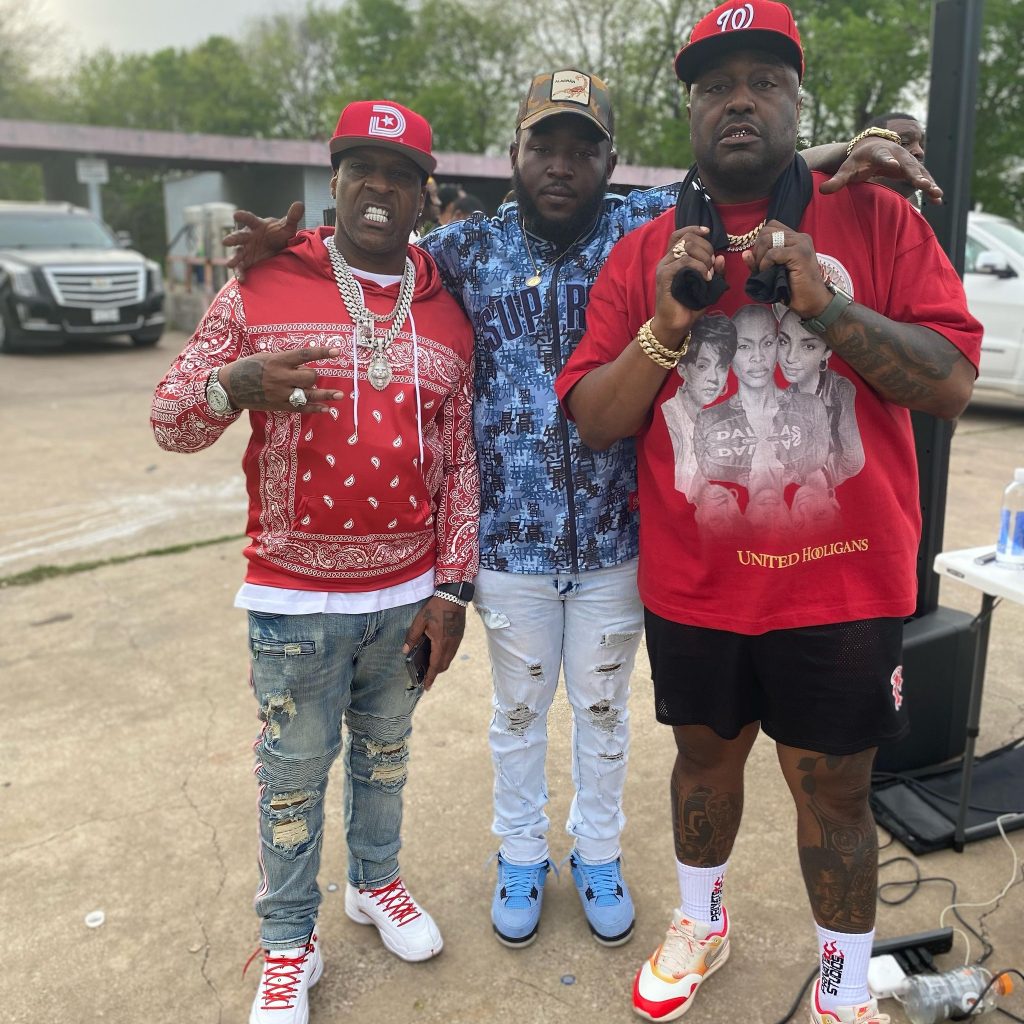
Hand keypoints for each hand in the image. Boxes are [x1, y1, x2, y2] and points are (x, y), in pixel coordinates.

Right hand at [221, 345, 341, 412]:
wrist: (230, 387)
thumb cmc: (248, 367)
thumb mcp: (265, 357)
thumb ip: (285, 361)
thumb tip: (305, 365)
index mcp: (277, 361)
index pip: (304, 355)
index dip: (321, 353)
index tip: (337, 352)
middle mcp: (280, 377)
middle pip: (309, 377)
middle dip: (314, 376)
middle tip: (310, 376)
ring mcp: (280, 393)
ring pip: (308, 394)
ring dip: (326, 395)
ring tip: (340, 395)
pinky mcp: (279, 405)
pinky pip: (301, 408)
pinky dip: (315, 409)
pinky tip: (326, 409)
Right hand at [223, 201, 304, 281]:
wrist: (279, 248)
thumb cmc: (280, 234)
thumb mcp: (287, 227)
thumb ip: (292, 217)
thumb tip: (299, 204)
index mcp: (256, 226)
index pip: (249, 219)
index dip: (243, 217)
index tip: (236, 215)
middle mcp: (248, 237)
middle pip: (239, 237)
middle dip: (232, 239)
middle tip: (226, 241)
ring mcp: (246, 250)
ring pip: (237, 253)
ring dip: (233, 258)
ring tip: (230, 264)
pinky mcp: (247, 261)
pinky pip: (242, 267)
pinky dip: (240, 273)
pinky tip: (242, 279)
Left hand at [402, 596, 465, 690]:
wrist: (454, 596)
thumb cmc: (436, 607)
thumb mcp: (420, 620)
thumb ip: (412, 636)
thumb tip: (405, 650)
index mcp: (441, 643)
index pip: (435, 665)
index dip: (431, 677)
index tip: (427, 687)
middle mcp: (451, 645)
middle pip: (444, 665)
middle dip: (435, 672)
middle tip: (425, 676)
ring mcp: (457, 641)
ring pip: (449, 659)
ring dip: (441, 665)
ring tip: (431, 665)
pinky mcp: (459, 636)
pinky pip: (452, 652)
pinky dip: (445, 657)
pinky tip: (438, 652)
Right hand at [652, 226, 721, 344]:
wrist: (675, 324)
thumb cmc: (689, 305)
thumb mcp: (708, 286)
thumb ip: (715, 271)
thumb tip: (721, 258)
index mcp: (675, 259)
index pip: (681, 234)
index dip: (695, 229)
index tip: (708, 233)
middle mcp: (667, 260)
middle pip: (688, 238)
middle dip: (706, 248)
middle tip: (712, 265)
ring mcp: (664, 267)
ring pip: (687, 247)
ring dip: (704, 258)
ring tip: (708, 273)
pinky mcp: (664, 276)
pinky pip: (684, 262)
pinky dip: (699, 267)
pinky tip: (705, 278)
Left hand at [742, 221, 831, 319]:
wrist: (812, 301)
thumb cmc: (793, 288)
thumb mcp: (772, 272)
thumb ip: (759, 261)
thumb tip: (745, 253)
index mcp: (795, 238)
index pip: (770, 227)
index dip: (760, 242)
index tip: (760, 259)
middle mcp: (799, 237)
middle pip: (766, 231)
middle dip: (757, 249)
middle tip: (760, 267)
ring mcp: (801, 243)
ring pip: (768, 239)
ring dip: (760, 257)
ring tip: (764, 271)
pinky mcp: (800, 253)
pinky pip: (773, 253)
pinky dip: (766, 263)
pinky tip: (768, 272)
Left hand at [818, 140, 941, 204]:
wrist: (872, 148)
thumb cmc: (857, 160)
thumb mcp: (847, 169)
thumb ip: (837, 180)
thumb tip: (822, 190)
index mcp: (879, 153)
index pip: (884, 156)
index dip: (889, 161)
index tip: (895, 166)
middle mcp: (897, 155)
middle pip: (907, 164)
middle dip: (915, 174)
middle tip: (922, 184)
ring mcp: (906, 162)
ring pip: (919, 172)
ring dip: (928, 182)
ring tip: (936, 194)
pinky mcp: (912, 170)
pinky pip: (923, 179)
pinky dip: (930, 187)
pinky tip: (938, 200)